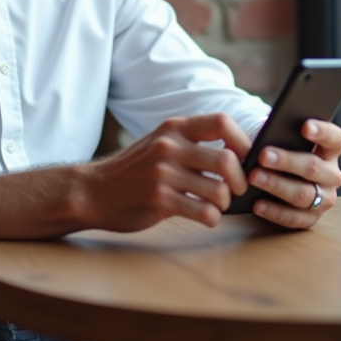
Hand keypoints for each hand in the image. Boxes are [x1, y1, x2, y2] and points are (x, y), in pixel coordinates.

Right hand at [82, 113, 251, 231]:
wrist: (94, 192)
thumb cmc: (135, 170)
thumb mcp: (160, 143)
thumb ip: (191, 143)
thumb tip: (238, 155)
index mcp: (173, 128)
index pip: (222, 122)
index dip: (242, 140)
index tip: (246, 157)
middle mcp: (170, 147)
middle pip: (227, 160)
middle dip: (240, 180)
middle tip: (237, 190)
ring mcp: (164, 174)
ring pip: (218, 190)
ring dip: (224, 203)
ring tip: (216, 205)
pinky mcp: (160, 200)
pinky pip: (203, 212)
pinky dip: (212, 218)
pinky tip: (205, 217)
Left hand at [248, 119, 340, 228]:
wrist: (272, 174)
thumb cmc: (277, 149)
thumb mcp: (280, 139)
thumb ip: (278, 135)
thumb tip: (264, 135)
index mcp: (330, 150)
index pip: (335, 139)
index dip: (322, 132)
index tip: (304, 126)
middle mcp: (332, 175)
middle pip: (314, 168)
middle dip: (287, 161)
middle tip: (263, 155)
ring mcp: (324, 198)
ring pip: (303, 194)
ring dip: (277, 185)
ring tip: (253, 177)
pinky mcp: (311, 218)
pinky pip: (294, 218)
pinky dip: (274, 211)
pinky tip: (256, 204)